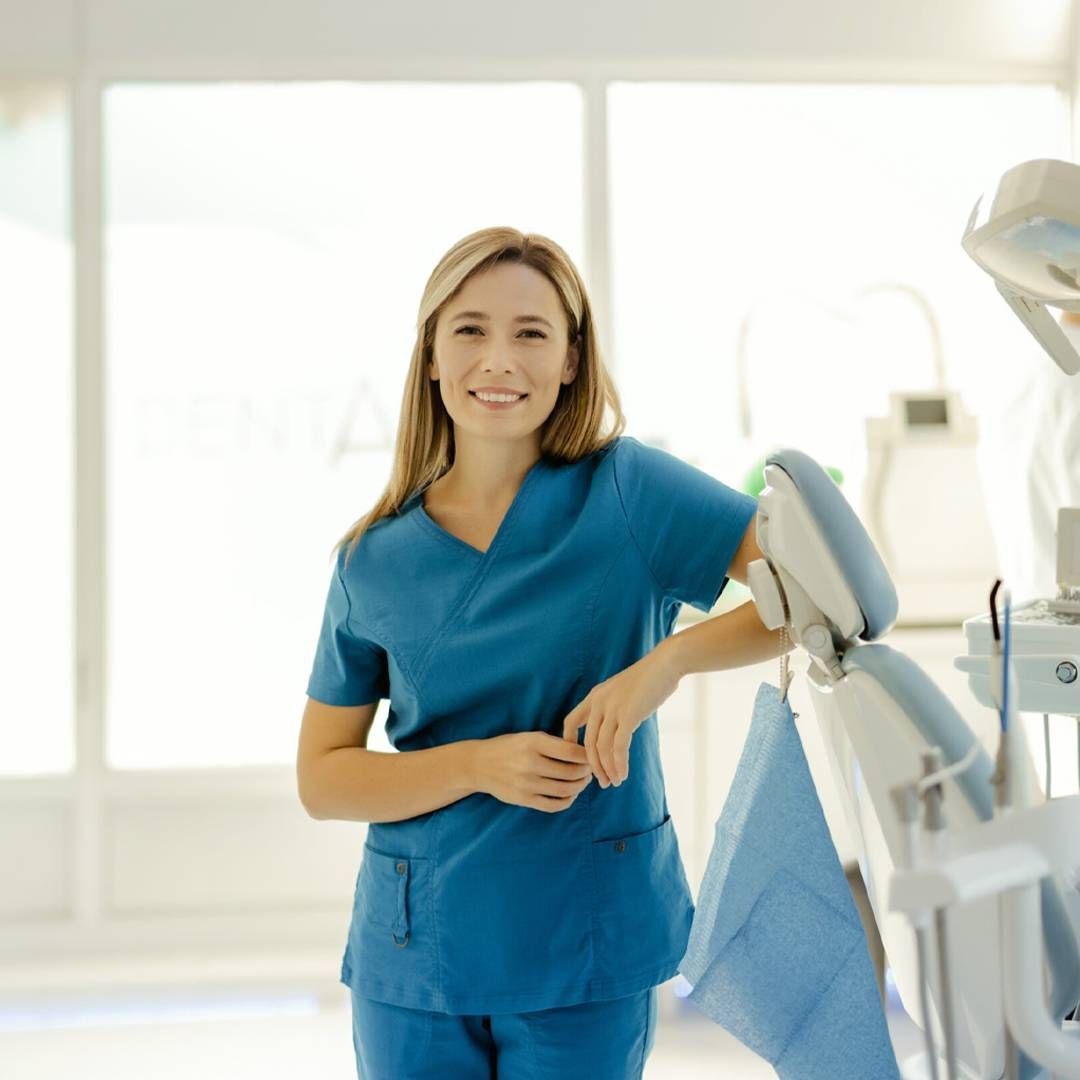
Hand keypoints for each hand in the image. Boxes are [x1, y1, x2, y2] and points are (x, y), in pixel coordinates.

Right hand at [473, 731, 593, 812]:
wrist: (479, 764)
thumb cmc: (509, 747)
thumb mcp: (529, 737)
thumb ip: (554, 744)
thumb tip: (583, 753)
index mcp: (533, 742)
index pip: (571, 751)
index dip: (586, 756)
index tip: (591, 756)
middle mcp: (530, 763)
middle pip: (571, 772)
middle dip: (586, 772)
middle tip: (590, 771)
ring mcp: (526, 784)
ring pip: (565, 789)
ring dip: (580, 787)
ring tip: (582, 782)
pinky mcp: (523, 800)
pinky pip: (553, 805)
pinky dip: (567, 801)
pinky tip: (570, 795)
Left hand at [562, 645, 681, 788]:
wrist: (666, 664)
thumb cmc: (648, 679)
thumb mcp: (621, 691)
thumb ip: (613, 708)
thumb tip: (613, 729)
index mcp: (594, 696)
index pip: (570, 723)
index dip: (570, 744)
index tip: (580, 760)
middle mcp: (598, 702)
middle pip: (588, 742)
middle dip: (594, 766)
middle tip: (602, 782)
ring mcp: (612, 708)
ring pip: (602, 748)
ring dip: (608, 769)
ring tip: (615, 782)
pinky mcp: (628, 715)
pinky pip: (618, 747)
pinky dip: (619, 764)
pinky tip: (623, 775)